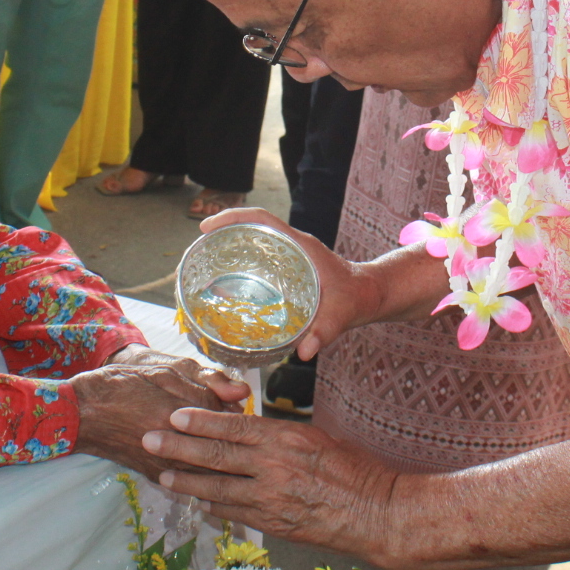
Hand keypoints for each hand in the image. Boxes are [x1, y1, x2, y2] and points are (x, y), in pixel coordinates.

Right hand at [71, 349, 247, 480]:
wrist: (83, 413)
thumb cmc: (122, 385)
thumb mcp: (165, 372)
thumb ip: (207, 381)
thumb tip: (243, 392)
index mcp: (179, 416)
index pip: (224, 416)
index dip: (233, 407)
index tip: (236, 401)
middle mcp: (175, 446)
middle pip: (221, 446)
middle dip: (233, 435)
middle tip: (238, 426)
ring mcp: (166, 465)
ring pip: (211, 469)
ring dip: (224, 457)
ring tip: (230, 445)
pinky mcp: (157, 475)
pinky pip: (192, 479)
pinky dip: (205, 471)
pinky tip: (210, 463)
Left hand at [144, 409, 401, 562]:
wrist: (374, 512)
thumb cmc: (354, 469)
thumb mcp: (318, 438)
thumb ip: (281, 436)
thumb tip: (252, 431)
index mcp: (285, 439)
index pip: (232, 428)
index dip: (200, 421)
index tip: (174, 415)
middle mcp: (272, 468)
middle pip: (215, 457)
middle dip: (177, 449)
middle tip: (148, 440)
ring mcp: (270, 499)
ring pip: (217, 488)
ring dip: (186, 482)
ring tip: (162, 476)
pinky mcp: (273, 524)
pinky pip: (235, 513)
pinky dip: (214, 506)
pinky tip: (199, 502)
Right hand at [197, 209, 387, 359]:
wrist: (372, 294)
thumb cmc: (359, 297)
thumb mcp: (343, 313)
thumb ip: (325, 331)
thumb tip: (304, 352)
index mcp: (301, 245)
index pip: (262, 219)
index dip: (233, 217)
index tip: (208, 227)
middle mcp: (293, 246)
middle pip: (252, 227)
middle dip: (223, 232)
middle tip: (197, 250)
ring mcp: (291, 256)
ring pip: (255, 242)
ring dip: (230, 248)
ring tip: (204, 267)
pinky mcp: (290, 268)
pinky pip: (261, 258)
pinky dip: (242, 265)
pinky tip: (228, 286)